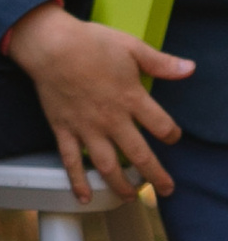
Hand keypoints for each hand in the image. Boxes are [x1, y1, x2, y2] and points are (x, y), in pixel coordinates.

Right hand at [6, 1, 189, 199]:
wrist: (49, 46)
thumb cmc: (90, 43)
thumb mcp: (131, 47)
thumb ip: (160, 62)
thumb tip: (190, 69)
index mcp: (131, 99)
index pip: (162, 126)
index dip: (171, 134)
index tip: (172, 136)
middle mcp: (112, 120)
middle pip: (140, 156)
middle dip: (156, 176)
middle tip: (166, 189)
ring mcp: (86, 128)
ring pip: (108, 165)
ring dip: (121, 185)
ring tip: (130, 197)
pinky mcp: (63, 130)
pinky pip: (71, 161)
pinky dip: (77, 181)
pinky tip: (84, 197)